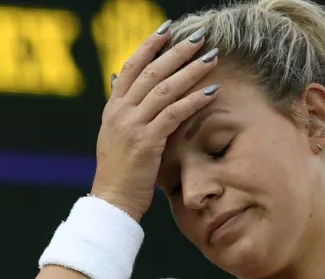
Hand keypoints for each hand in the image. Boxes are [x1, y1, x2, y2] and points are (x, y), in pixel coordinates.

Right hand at [91, 23, 220, 221]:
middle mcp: (120, 112)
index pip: (131, 67)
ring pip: (164, 89)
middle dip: (177, 52)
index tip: (167, 30)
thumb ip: (123, 112)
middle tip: (199, 37)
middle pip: (151, 72)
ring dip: (191, 70)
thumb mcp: (116, 137)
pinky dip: (194, 100)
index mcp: (113, 109)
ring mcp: (132, 126)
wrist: (112, 201)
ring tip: (212, 57)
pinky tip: (212, 92)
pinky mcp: (146, 142)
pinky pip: (173, 114)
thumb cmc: (120, 174)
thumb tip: (121, 85)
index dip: (149, 46)